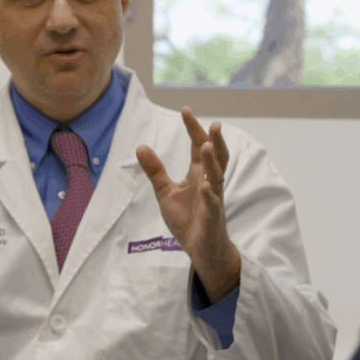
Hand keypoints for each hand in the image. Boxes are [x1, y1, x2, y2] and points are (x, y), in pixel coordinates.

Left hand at [136, 107, 239, 301]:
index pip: (197, 147)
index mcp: (198, 174)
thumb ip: (155, 170)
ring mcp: (213, 200)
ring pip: (218, 177)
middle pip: (217, 157)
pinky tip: (206, 186)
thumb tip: (141, 146)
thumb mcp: (165, 192)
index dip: (193, 129)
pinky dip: (210, 195)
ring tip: (207, 146)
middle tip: (213, 124)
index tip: (185, 110)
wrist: (200, 249)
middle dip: (215, 140)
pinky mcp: (213, 218)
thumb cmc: (187, 219)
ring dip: (214, 162)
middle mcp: (209, 183)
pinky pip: (214, 205)